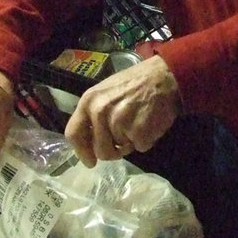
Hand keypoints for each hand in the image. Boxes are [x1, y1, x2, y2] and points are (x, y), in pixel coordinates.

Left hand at [64, 55, 180, 166]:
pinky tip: (150, 122)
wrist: (164, 76)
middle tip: (125, 138)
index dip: (81, 152)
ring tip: (139, 122)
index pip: (73, 134)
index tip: (90, 161)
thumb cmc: (135, 83)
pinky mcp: (138, 132)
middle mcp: (100, 112)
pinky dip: (147, 140)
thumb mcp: (106, 92)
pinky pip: (140, 148)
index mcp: (89, 101)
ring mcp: (119, 122)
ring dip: (131, 143)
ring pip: (121, 151)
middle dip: (113, 151)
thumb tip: (90, 141)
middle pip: (101, 150)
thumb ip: (94, 114)